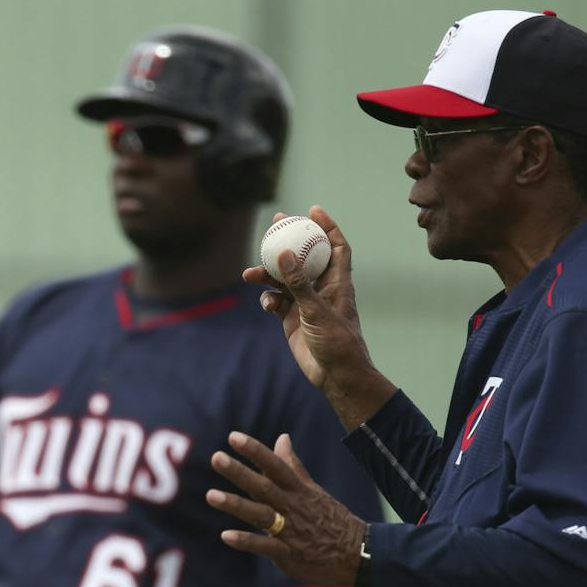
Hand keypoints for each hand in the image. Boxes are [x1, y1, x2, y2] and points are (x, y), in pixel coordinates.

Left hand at [207, 431, 366, 585]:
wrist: (358, 553)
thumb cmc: (330, 518)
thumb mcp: (313, 490)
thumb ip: (293, 465)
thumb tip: (282, 437)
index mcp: (298, 490)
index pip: (275, 466)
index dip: (255, 451)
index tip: (233, 437)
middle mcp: (292, 507)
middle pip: (263, 487)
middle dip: (240, 473)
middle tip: (216, 458)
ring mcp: (290, 530)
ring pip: (260, 515)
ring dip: (236, 505)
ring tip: (211, 495)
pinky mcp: (289, 554)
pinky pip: (265, 546)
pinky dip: (246, 541)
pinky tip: (226, 535)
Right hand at [244, 207, 390, 429]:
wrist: (334, 375)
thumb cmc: (337, 341)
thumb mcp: (317, 310)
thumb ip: (298, 283)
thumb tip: (284, 253)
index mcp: (337, 282)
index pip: (335, 247)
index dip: (326, 227)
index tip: (312, 211)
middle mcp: (321, 289)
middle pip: (304, 258)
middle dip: (289, 242)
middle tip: (273, 227)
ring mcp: (305, 304)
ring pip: (284, 281)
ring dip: (268, 275)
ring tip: (249, 273)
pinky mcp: (292, 320)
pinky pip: (276, 302)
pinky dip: (268, 300)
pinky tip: (266, 305)